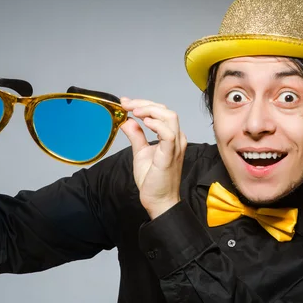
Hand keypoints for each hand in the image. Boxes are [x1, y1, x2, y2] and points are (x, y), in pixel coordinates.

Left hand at [120, 98, 186, 218]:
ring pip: (169, 117)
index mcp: (170, 136)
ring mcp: (175, 146)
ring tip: (134, 111)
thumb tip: (127, 121)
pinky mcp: (170, 155)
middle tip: (126, 104)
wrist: (159, 200)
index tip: (125, 103)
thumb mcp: (140, 152)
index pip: (160, 112)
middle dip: (144, 103)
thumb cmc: (154, 180)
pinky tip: (144, 122)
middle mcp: (176, 138)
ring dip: (150, 110)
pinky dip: (157, 124)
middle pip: (165, 110)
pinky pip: (168, 134)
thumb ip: (136, 136)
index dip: (143, 104)